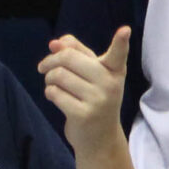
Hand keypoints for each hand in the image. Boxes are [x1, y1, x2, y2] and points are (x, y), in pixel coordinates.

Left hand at [40, 28, 130, 153]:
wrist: (99, 138)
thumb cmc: (93, 98)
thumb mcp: (91, 73)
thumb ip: (75, 52)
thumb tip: (55, 43)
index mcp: (114, 70)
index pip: (118, 54)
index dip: (121, 42)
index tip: (125, 30)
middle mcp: (109, 84)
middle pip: (69, 58)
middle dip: (50, 61)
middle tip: (43, 67)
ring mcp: (98, 101)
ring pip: (58, 75)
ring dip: (48, 78)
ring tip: (52, 84)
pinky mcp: (83, 115)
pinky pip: (54, 93)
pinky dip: (49, 93)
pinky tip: (55, 97)